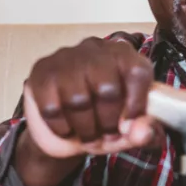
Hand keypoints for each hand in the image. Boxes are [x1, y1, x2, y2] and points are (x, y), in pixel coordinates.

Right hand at [15, 39, 162, 185]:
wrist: (62, 132)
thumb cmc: (100, 122)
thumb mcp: (127, 132)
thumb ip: (143, 132)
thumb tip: (144, 132)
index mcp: (124, 56)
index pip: (137, 72)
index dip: (136, 103)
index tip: (129, 125)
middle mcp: (95, 49)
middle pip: (107, 89)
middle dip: (108, 122)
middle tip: (106, 135)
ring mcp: (65, 57)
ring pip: (78, 100)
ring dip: (84, 128)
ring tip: (87, 134)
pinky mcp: (41, 71)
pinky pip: (52, 107)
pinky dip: (61, 127)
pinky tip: (65, 126)